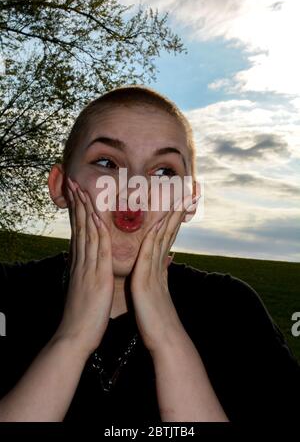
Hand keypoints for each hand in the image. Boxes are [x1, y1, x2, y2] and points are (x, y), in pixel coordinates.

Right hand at [54, 177, 113, 357]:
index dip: (78, 210)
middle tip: (73, 181)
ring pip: (86, 232)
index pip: (79, 230)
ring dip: (84, 209)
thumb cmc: (83, 314)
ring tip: (80, 188)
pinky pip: (97, 249)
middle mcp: (81, 261)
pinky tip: (95, 216)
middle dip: (77, 202)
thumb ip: (87, 272)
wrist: (75, 336)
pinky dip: (97, 231)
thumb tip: (87, 263)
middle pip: (79, 226)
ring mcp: (88, 267)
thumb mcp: (85, 288)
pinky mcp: (97, 276)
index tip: (76, 193)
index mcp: (80, 263)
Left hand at [130, 194, 199, 353]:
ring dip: (170, 219)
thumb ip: (161, 273)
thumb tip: (166, 259)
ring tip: (180, 202)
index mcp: (158, 267)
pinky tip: (158, 226)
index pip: (166, 237)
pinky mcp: (147, 281)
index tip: (179, 203)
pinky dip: (154, 238)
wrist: (164, 340)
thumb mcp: (158, 291)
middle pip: (168, 233)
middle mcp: (158, 266)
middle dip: (177, 213)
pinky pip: (150, 255)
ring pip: (162, 239)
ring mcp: (154, 272)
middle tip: (187, 195)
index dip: (173, 219)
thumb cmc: (157, 317)